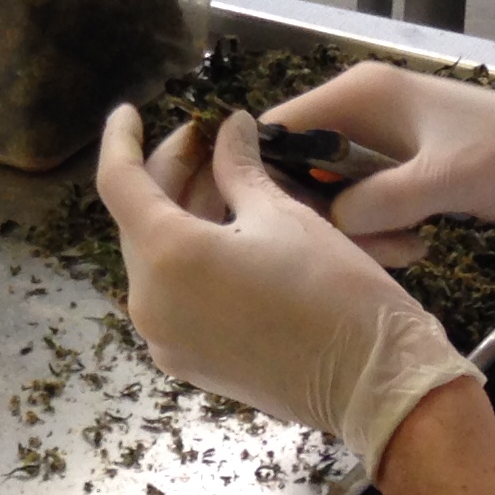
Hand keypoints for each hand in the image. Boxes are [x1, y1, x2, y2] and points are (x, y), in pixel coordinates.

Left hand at [97, 106, 480, 470]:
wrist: (374, 382)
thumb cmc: (333, 289)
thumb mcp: (282, 214)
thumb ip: (239, 167)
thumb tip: (230, 129)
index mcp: (165, 258)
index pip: (120, 183)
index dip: (122, 140)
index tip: (130, 112)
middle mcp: (149, 302)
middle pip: (140, 220)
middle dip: (171, 173)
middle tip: (208, 140)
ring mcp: (164, 338)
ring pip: (158, 257)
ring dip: (185, 213)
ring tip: (227, 177)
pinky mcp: (187, 360)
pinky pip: (174, 294)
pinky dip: (192, 256)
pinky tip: (228, 228)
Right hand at [261, 65, 494, 265]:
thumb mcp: (446, 182)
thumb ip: (377, 201)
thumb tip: (323, 224)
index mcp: (363, 93)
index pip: (280, 128)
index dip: (272, 176)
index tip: (284, 226)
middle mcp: (363, 110)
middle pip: (302, 166)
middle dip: (323, 212)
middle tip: (367, 246)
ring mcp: (382, 141)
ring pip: (334, 192)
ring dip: (357, 228)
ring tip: (404, 246)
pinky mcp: (403, 169)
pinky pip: (364, 202)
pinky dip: (379, 228)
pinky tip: (414, 242)